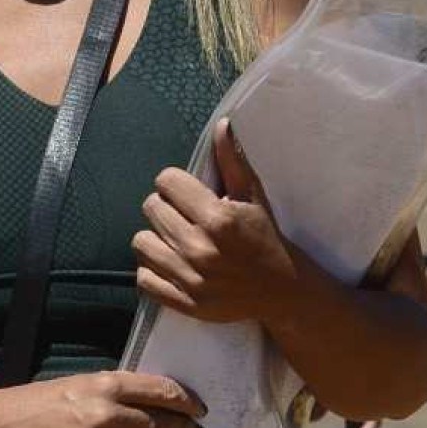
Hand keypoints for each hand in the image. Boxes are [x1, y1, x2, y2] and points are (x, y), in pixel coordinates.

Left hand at [132, 120, 298, 325]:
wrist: (285, 292)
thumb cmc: (266, 239)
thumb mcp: (254, 198)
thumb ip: (233, 161)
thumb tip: (221, 124)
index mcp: (217, 218)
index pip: (166, 181)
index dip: (175, 185)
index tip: (187, 194)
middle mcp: (200, 248)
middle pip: (151, 208)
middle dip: (166, 208)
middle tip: (184, 217)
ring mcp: (191, 278)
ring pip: (141, 242)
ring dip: (155, 238)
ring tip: (175, 240)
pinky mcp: (185, 303)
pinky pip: (144, 278)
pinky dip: (153, 271)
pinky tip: (171, 265)